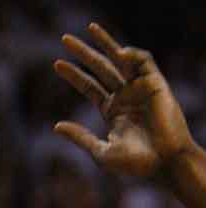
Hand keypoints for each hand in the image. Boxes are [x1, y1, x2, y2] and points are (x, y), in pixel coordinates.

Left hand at [54, 23, 193, 178]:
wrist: (164, 164)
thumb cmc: (135, 164)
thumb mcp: (101, 151)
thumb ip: (80, 137)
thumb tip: (56, 126)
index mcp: (112, 110)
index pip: (89, 86)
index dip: (73, 74)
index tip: (57, 63)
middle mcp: (124, 95)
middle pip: (100, 68)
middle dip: (84, 52)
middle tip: (65, 38)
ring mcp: (139, 88)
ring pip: (121, 58)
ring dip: (106, 42)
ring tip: (90, 29)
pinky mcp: (155, 83)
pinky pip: (144, 62)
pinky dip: (132, 55)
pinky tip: (118, 53)